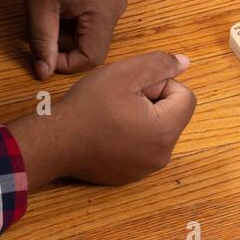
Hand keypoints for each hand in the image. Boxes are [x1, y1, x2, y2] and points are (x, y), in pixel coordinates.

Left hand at [21, 0, 126, 78]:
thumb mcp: (40, 7)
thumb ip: (43, 43)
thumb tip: (43, 73)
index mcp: (104, 13)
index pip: (92, 58)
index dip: (66, 63)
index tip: (43, 53)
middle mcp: (118, 6)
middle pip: (94, 44)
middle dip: (66, 43)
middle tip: (42, 27)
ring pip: (94, 29)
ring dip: (70, 29)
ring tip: (50, 9)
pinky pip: (97, 13)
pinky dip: (77, 15)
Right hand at [57, 52, 196, 184]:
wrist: (53, 142)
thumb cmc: (87, 107)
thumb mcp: (125, 73)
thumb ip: (160, 65)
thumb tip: (185, 62)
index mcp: (165, 132)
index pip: (185, 96)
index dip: (161, 84)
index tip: (134, 89)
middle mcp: (161, 156)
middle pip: (172, 114)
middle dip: (152, 102)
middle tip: (120, 101)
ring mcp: (145, 169)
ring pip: (156, 130)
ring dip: (141, 118)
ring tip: (112, 116)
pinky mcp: (129, 176)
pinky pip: (141, 148)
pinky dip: (130, 137)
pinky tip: (106, 132)